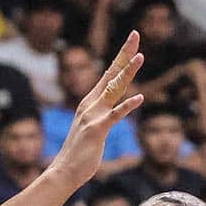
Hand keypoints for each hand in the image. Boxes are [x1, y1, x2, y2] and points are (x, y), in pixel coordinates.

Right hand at [51, 33, 143, 180]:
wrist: (64, 170)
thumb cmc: (81, 151)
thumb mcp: (93, 127)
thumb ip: (102, 113)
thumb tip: (111, 106)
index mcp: (91, 101)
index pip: (109, 73)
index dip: (122, 56)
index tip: (132, 40)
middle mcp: (91, 104)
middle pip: (112, 73)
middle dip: (125, 54)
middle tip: (135, 34)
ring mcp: (93, 115)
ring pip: (114, 89)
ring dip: (127, 72)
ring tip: (141, 57)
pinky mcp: (97, 129)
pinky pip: (115, 115)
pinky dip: (127, 105)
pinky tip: (140, 97)